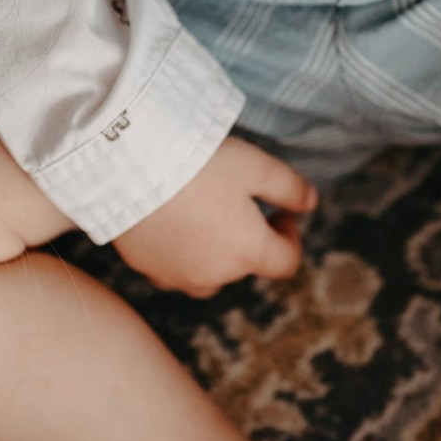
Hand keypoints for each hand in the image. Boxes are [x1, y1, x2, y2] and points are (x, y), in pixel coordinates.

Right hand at [114, 136, 316, 295]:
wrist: (128, 167)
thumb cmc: (198, 164)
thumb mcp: (255, 165)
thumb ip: (289, 187)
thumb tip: (311, 202)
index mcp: (248, 251)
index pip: (287, 263)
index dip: (291, 237)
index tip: (280, 211)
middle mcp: (215, 274)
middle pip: (245, 267)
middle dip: (249, 240)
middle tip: (238, 202)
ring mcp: (177, 276)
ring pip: (208, 275)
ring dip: (215, 253)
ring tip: (204, 216)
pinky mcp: (146, 268)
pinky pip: (173, 270)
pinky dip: (180, 254)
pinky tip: (172, 223)